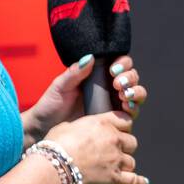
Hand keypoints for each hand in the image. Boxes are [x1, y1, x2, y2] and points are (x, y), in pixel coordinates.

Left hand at [28, 53, 149, 141]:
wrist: (46, 126)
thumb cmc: (52, 104)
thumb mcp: (61, 85)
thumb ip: (75, 72)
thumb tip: (90, 57)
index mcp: (98, 75)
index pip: (120, 64)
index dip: (123, 63)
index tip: (113, 69)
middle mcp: (110, 88)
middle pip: (132, 77)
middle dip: (129, 78)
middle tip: (117, 83)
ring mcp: (114, 104)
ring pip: (137, 93)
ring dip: (135, 91)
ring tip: (124, 95)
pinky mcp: (116, 120)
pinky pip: (132, 113)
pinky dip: (133, 107)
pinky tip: (126, 107)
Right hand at [42, 110, 147, 183]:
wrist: (52, 169)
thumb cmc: (54, 148)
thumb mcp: (64, 127)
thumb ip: (79, 127)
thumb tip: (78, 130)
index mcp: (102, 124)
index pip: (125, 120)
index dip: (122, 127)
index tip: (120, 131)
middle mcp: (113, 140)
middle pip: (131, 142)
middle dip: (124, 147)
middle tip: (114, 152)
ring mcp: (116, 160)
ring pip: (131, 162)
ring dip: (124, 165)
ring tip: (115, 168)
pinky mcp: (115, 178)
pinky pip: (134, 181)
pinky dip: (139, 182)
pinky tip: (142, 182)